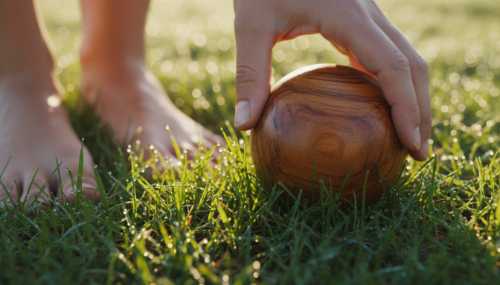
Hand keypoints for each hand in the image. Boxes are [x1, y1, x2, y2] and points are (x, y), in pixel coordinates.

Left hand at [233, 0, 430, 159]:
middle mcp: (369, 15)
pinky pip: (383, 56)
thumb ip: (249, 74)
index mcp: (350, 16)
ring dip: (412, 98)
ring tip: (405, 138)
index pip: (394, 68)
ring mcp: (368, 16)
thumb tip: (244, 125)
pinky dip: (390, 86)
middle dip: (422, 110)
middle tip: (417, 153)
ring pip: (405, 59)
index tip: (412, 146)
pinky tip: (378, 111)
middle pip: (413, 66)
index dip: (409, 109)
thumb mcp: (251, 24)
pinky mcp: (358, 20)